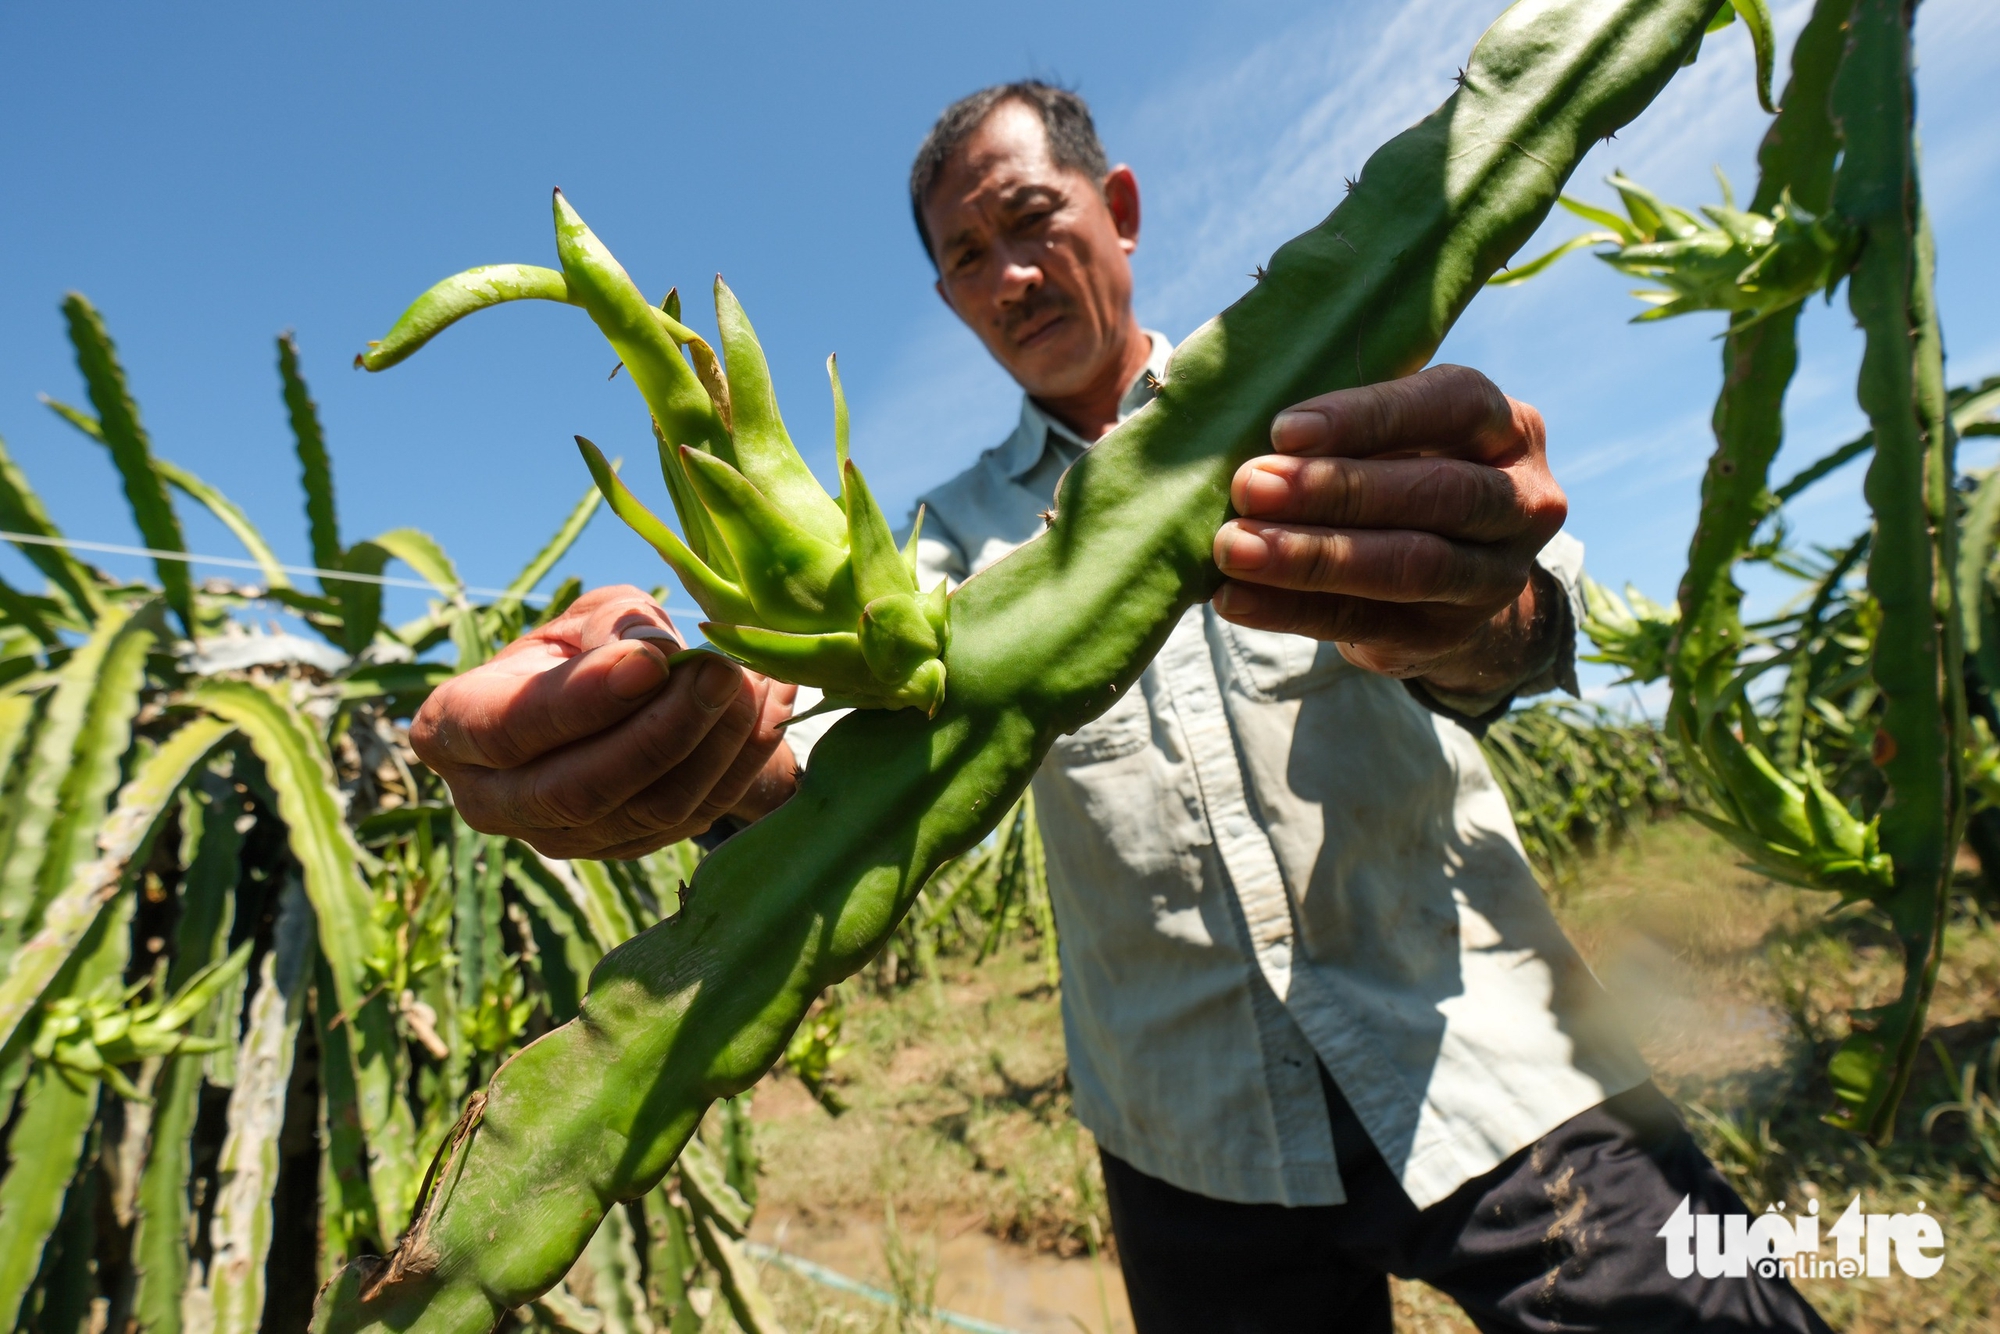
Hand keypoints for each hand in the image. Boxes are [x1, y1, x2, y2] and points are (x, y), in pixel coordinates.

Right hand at [409, 585, 798, 858]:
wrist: (625, 703)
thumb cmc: (588, 648)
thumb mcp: (588, 618)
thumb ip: (615, 629)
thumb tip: (655, 656)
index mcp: (454, 729)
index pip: (511, 729)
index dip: (583, 701)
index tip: (649, 663)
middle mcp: (496, 802)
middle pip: (580, 788)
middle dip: (660, 731)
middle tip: (720, 673)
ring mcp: (565, 840)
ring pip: (648, 810)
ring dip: (712, 746)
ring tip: (751, 682)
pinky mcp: (631, 852)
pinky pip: (695, 819)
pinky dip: (741, 762)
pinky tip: (771, 707)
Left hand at [1210, 364, 1566, 692]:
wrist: (1452, 585)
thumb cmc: (1404, 474)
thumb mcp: (1401, 437)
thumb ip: (1351, 429)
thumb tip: (1252, 426)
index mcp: (1508, 428)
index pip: (1453, 405)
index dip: (1370, 416)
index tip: (1285, 430)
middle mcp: (1520, 502)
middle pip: (1438, 493)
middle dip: (1337, 490)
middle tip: (1250, 486)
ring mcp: (1493, 578)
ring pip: (1410, 566)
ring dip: (1312, 556)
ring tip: (1236, 547)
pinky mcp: (1445, 636)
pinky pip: (1363, 622)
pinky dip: (1289, 610)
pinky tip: (1235, 600)